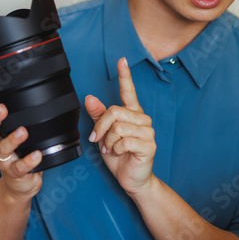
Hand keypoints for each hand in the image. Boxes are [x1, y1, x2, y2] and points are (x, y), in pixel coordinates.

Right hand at [0, 77, 41, 200]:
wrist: (19, 185)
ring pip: (3, 149)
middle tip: (1, 109)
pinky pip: (21, 167)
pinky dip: (29, 160)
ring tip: (22, 131)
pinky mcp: (15, 172)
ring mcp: (4, 160)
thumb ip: (19, 116)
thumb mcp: (14, 133)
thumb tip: (27, 88)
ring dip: (12, 139)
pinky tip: (37, 154)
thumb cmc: (18, 155)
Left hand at [85, 57, 155, 197]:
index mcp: (132, 114)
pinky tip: (119, 153)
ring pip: (118, 127)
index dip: (125, 75)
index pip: (129, 91)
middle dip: (101, 127)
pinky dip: (115, 149)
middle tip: (99, 140)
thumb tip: (89, 98)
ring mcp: (148, 132)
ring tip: (111, 149)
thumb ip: (98, 117)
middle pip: (114, 112)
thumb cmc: (119, 156)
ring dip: (108, 141)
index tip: (121, 60)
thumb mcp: (104, 136)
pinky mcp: (149, 145)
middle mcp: (142, 120)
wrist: (131, 179)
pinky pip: (124, 140)